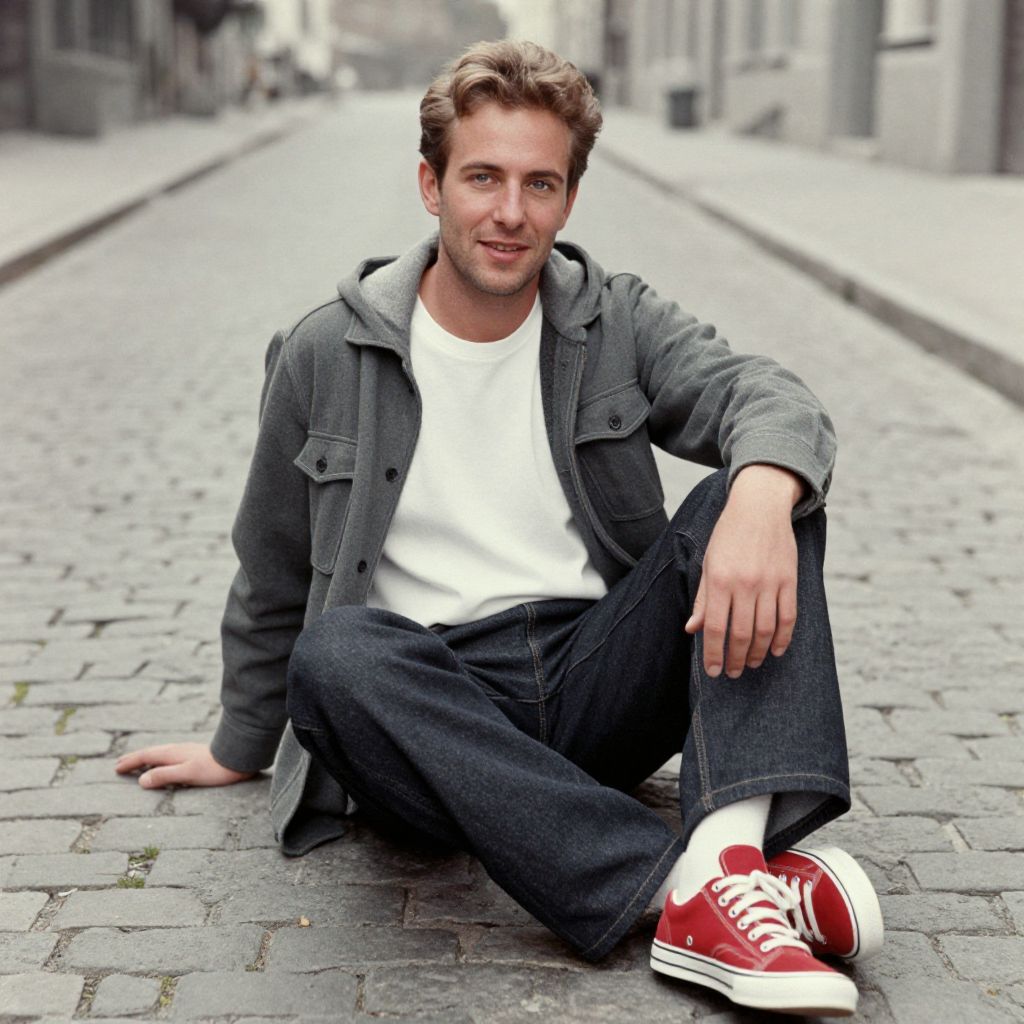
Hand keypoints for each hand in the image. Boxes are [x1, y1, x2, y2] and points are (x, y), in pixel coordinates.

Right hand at [115, 742, 255, 788]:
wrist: (237, 759)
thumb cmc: (214, 768)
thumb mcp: (187, 773)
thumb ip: (165, 775)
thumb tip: (141, 780)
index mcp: (173, 753)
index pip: (146, 756)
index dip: (130, 762)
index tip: (116, 768)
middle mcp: (177, 749)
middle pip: (151, 752)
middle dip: (135, 758)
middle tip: (119, 763)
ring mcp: (186, 751)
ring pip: (160, 753)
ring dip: (146, 757)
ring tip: (137, 762)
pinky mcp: (194, 754)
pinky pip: (169, 755)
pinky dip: (159, 758)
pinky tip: (164, 762)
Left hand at [684, 465, 802, 678]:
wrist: (760, 507)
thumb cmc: (728, 536)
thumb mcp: (708, 563)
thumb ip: (703, 598)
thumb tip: (692, 630)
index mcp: (720, 580)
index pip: (715, 628)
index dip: (713, 654)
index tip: (712, 671)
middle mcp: (745, 584)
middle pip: (741, 634)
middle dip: (736, 659)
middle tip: (732, 672)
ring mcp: (770, 583)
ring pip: (766, 631)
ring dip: (758, 653)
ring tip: (752, 664)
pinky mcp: (789, 581)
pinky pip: (788, 618)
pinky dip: (783, 639)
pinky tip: (777, 650)